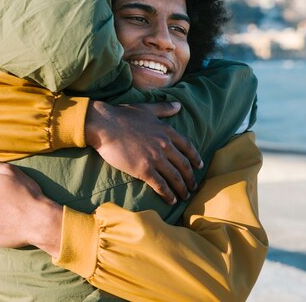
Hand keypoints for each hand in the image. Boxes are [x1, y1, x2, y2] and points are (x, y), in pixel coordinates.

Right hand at [85, 101, 202, 204]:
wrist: (105, 125)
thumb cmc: (122, 115)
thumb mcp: (147, 108)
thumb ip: (164, 108)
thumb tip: (178, 105)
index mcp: (166, 131)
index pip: (187, 146)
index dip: (195, 158)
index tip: (199, 166)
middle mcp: (164, 145)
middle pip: (183, 165)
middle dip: (190, 177)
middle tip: (194, 186)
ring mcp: (155, 158)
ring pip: (174, 177)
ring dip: (182, 188)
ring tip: (185, 196)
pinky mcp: (144, 170)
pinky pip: (160, 185)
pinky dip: (168, 194)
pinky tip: (171, 200)